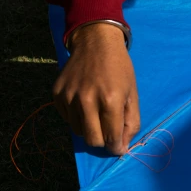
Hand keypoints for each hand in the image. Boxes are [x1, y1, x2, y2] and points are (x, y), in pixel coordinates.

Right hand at [52, 23, 139, 154]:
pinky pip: (67, 118)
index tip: (118, 145)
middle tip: (108, 129)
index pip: (110, 139)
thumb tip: (121, 148)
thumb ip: (131, 122)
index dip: (116, 146)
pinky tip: (84, 100)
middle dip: (102, 140)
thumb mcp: (133, 94)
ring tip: (96, 110)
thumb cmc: (119, 69)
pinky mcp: (57, 94)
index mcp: (110, 100)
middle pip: (91, 140)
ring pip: (78, 131)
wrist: (95, 42)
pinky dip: (76, 116)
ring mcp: (69, 97)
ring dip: (89, 127)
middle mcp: (86, 100)